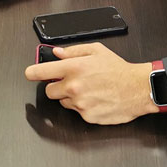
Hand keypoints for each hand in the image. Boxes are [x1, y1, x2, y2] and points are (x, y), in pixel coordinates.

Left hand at [25, 43, 158, 124]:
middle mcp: (73, 87)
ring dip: (70, 96)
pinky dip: (83, 106)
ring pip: (63, 102)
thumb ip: (73, 51)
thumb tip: (57, 53)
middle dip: (56, 85)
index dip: (32, 72)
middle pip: (49, 91)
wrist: (137, 89)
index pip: (41, 72)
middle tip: (70, 81)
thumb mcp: (96, 51)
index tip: (29, 73)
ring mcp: (79, 103)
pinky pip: (77, 111)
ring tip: (88, 88)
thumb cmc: (119, 70)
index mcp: (73, 68)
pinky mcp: (86, 116)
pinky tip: (95, 98)